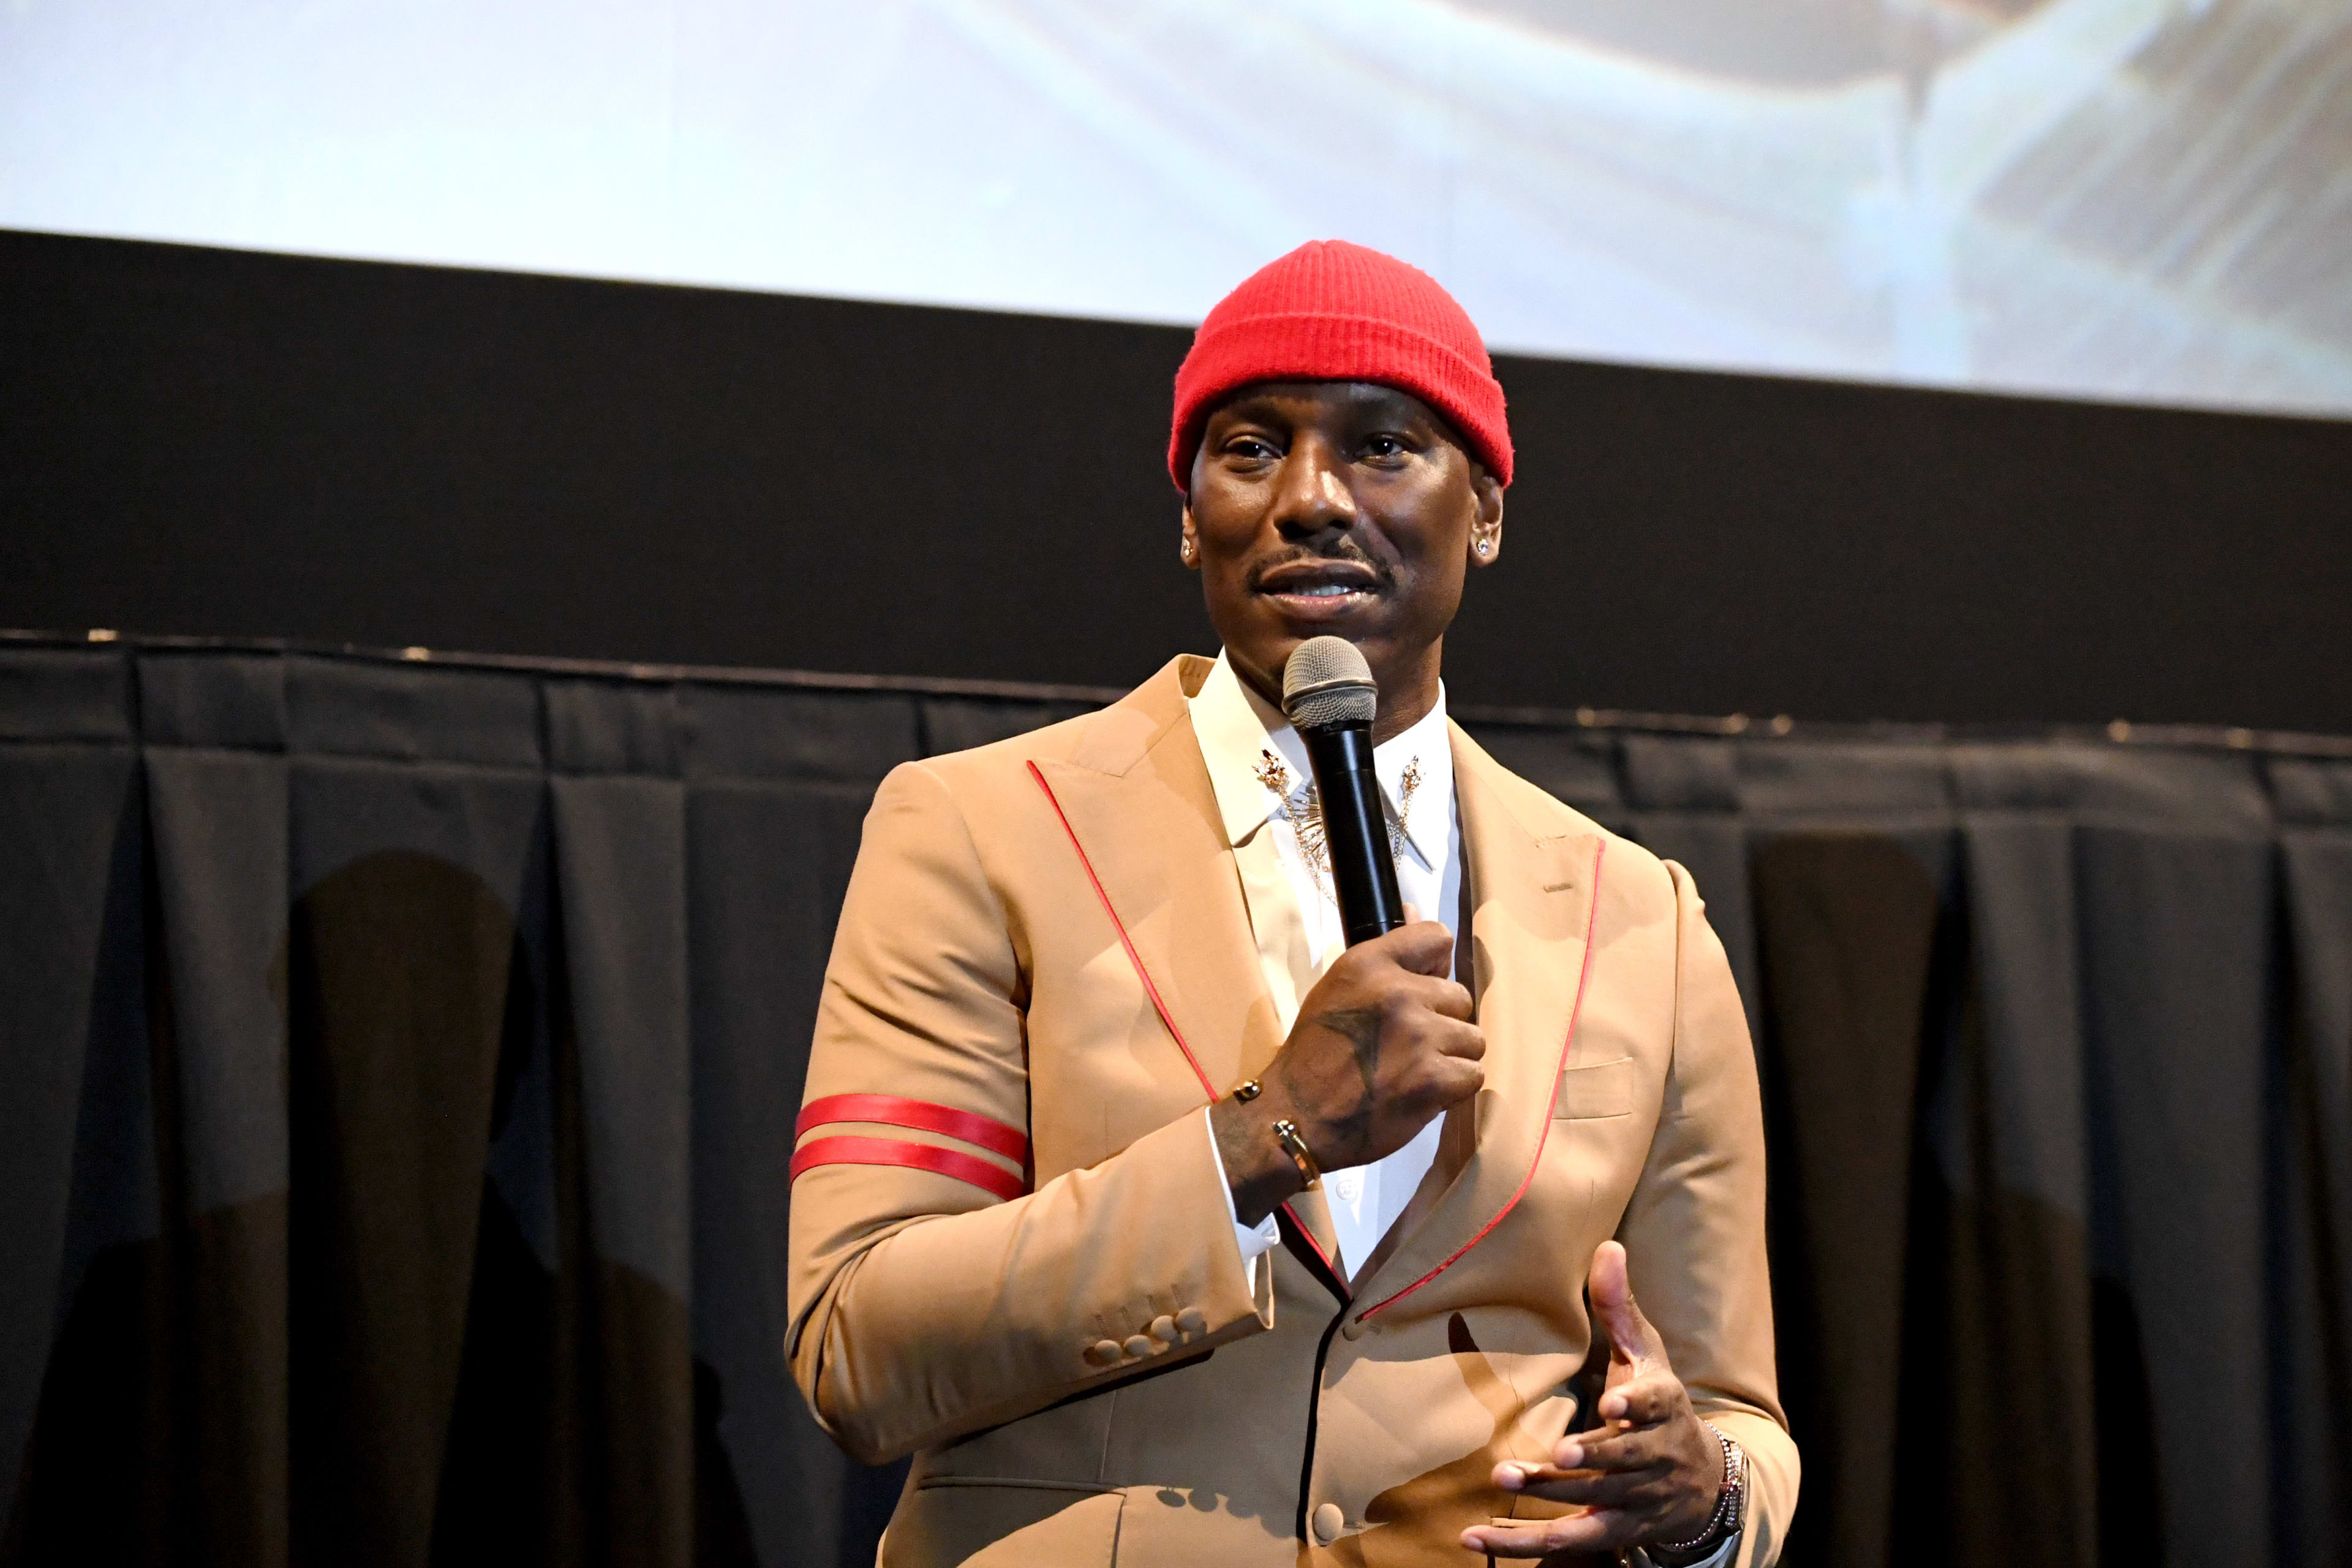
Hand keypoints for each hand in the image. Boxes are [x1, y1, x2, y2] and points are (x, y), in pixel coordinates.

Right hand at [1210, 919, 1480, 1224]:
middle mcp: (1398, 992)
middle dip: (1442, 1024)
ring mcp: (1419, 1036)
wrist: (1295, 1117)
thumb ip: (1384, 956)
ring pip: (1472, 1039)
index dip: (1436, 968)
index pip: (1437, 937)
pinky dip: (1452, 1090)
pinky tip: (1421, 1093)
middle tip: (1409, 1047)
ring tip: (1415, 1072)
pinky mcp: (1434, 1079)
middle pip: (1461, 998)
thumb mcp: (1338, 988)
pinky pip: (1473, 1075)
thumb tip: (1416, 908)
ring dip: (1451, 1059)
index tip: (1423, 991)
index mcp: (1369, 963)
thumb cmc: (1314, 1054)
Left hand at [1459, 1242, 1724, 1561]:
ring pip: (1593, 1504)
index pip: (1653, 1408)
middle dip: (1589, 1459)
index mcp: (1663, 1407)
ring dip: (1549, 1498)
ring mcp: (1634, 1500)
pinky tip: (1476, 1537)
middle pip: (1621, 1462)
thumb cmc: (1659, 1402)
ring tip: (1504, 1481)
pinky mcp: (1613, 1531)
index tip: (1613, 1406)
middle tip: (1553, 1454)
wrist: (1701, 1480)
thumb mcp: (1647, 1353)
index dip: (1635, 1408)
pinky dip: (1520, 1544)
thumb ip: (1620, 1305)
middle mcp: (1652, 1457)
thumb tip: (1606, 1245)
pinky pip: (1567, 1542)